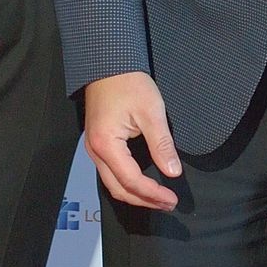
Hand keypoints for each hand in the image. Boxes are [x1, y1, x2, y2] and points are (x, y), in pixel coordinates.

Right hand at [84, 72, 182, 212]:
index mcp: (107, 145)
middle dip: (143, 200)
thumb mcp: (151, 112)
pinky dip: (127, 183)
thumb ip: (162, 145)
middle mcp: (95, 151)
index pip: (131, 180)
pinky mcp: (97, 142)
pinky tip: (142, 183)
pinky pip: (110, 172)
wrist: (108, 63)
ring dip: (135, 194)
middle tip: (167, 204)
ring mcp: (93, 147)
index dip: (152, 193)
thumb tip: (173, 172)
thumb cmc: (129, 83)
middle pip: (118, 188)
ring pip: (112, 182)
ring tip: (158, 198)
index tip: (172, 198)